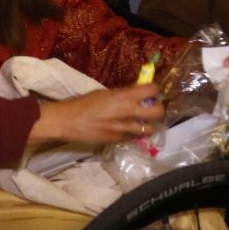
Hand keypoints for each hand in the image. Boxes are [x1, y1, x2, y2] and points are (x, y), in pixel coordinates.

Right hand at [28, 85, 164, 146]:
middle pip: (158, 112)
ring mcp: (124, 128)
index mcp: (123, 95)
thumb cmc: (84, 103)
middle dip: (158, 110)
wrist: (70, 121)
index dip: (155, 90)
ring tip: (141, 123)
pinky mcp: (119, 139)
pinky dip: (132, 134)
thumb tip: (136, 93)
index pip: (152, 89)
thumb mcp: (105, 93)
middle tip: (152, 109)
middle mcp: (128, 111)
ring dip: (148, 126)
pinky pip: (133, 137)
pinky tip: (126, 130)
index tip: (152, 92)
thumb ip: (122, 94)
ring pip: (149, 129)